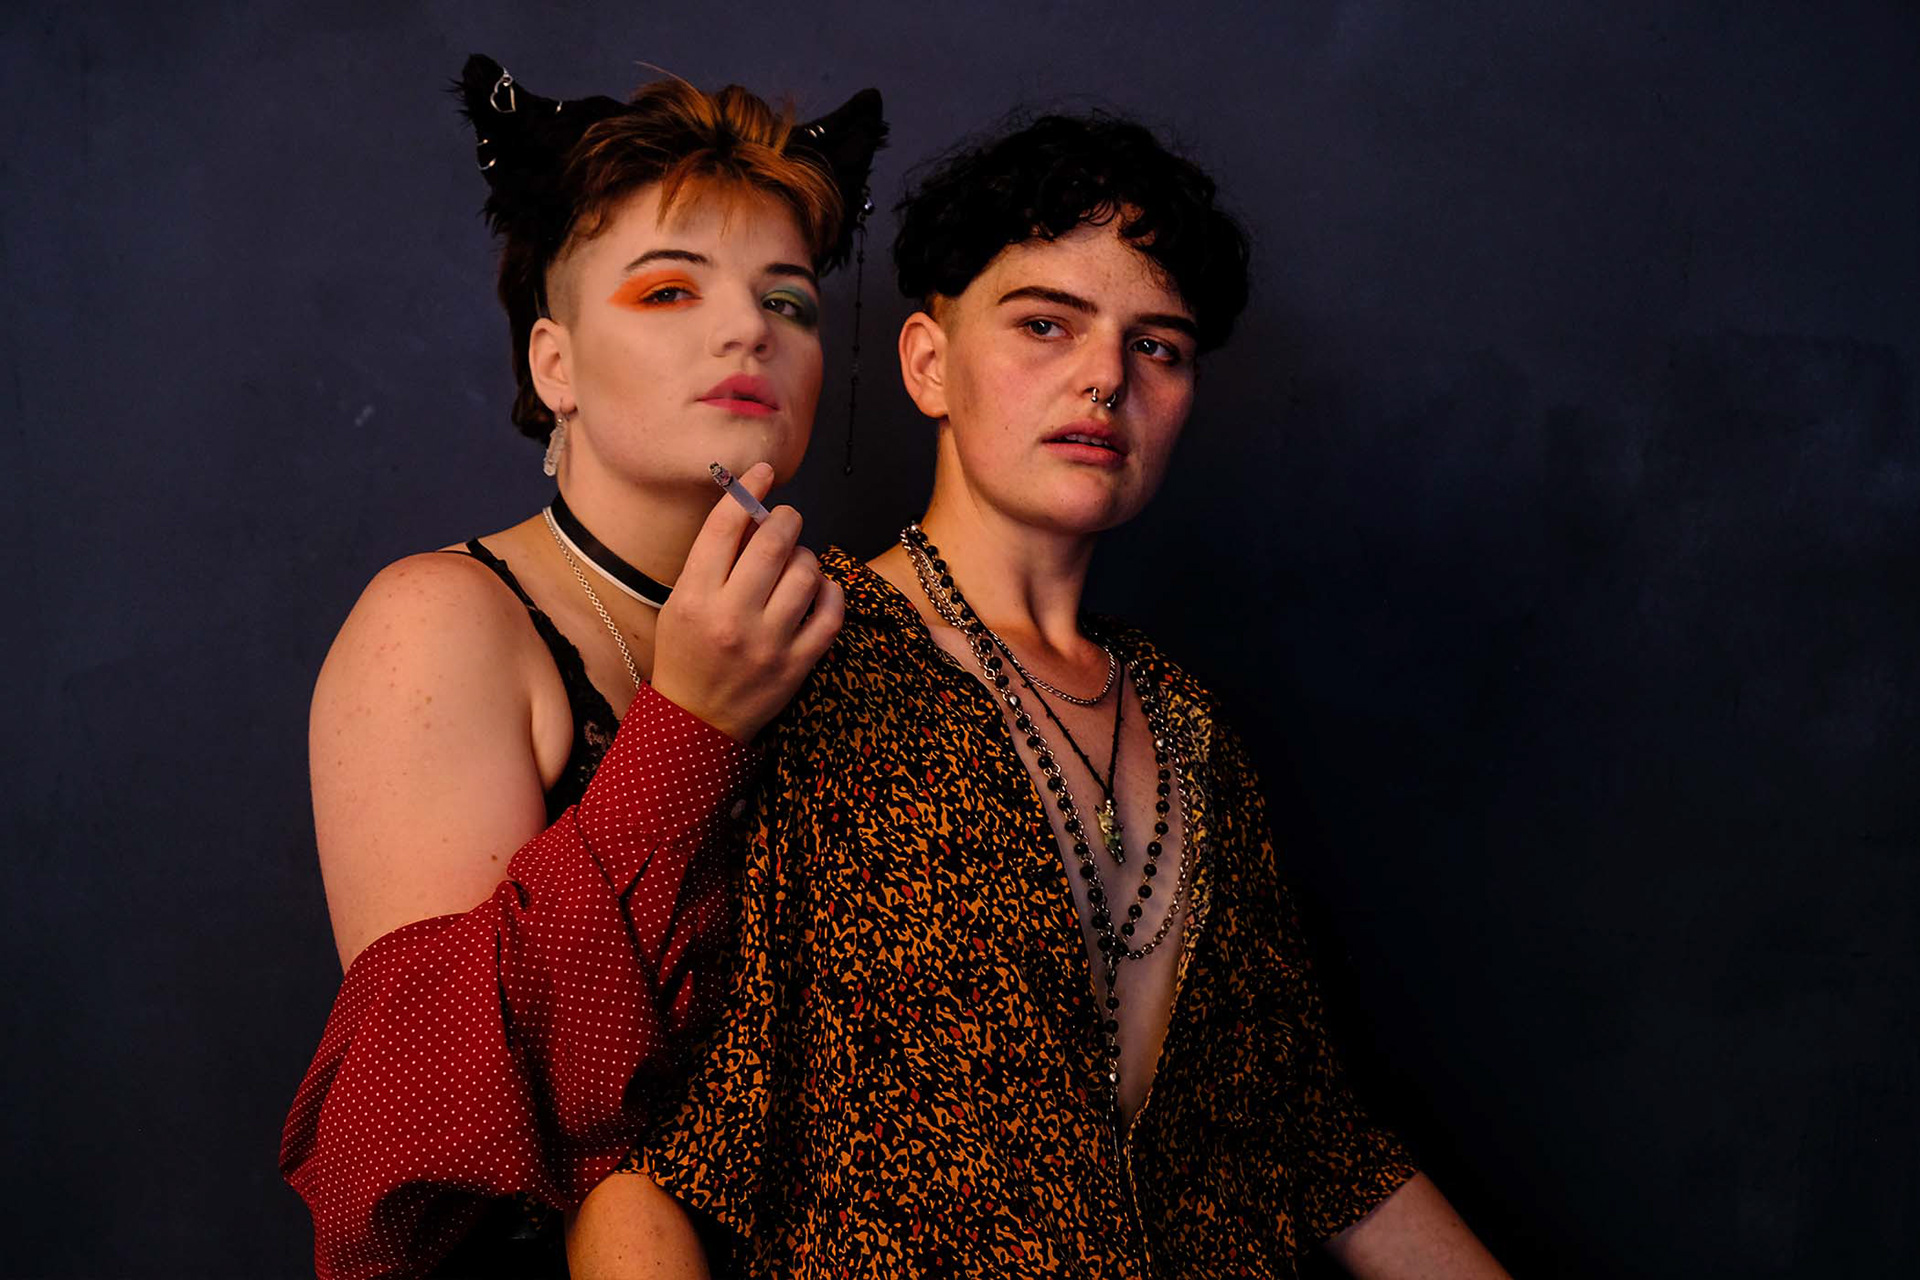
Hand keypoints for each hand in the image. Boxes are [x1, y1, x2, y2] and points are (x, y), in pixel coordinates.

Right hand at [649, 463, 844, 742]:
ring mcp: (768, 643)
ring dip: (807, 557)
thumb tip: (751, 512)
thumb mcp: (680, 603)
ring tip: (796, 563)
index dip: (748, 490)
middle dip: (786, 519)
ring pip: (806, 573)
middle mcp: (731, 618)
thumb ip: (712, 561)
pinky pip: (830, 613)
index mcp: (695, 597)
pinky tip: (819, 590)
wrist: (696, 722)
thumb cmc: (686, 654)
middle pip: (773, 543)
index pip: (725, 528)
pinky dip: (831, 592)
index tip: (763, 473)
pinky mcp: (797, 665)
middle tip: (787, 519)